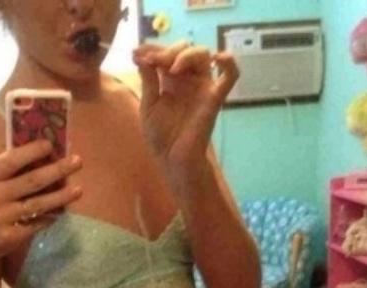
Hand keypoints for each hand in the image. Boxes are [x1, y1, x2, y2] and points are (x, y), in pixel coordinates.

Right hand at [0, 139, 82, 263]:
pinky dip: (50, 217)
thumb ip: (9, 171)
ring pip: (38, 205)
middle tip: (78, 161)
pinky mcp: (9, 237)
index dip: (31, 151)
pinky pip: (36, 224)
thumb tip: (44, 155)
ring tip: (78, 190)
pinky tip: (62, 211)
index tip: (51, 144)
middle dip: (57, 170)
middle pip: (32, 181)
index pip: (11, 160)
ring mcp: (1, 218)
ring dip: (61, 196)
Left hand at [132, 41, 238, 172]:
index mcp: (170, 80)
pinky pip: (230, 76)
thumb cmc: (161, 136)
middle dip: (167, 50)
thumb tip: (140, 54)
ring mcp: (202, 87)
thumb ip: (147, 80)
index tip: (136, 53)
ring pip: (203, 54)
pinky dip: (229, 63)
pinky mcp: (214, 98)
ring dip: (186, 54)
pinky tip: (219, 58)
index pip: (166, 53)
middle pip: (184, 49)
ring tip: (172, 67)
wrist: (172, 160)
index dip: (152, 49)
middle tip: (152, 60)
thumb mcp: (148, 106)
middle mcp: (187, 79)